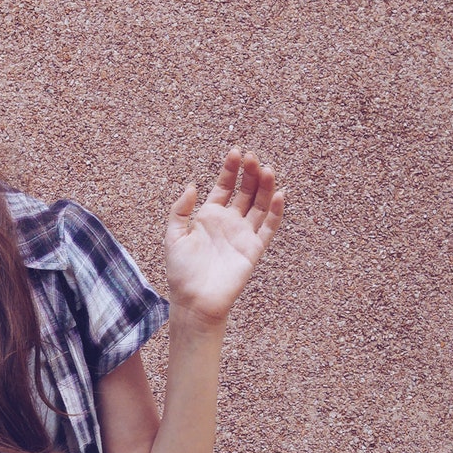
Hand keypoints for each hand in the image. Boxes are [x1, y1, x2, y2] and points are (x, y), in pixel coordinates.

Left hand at [163, 147, 284, 324]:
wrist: (194, 301)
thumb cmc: (181, 272)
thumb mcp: (173, 235)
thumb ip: (180, 210)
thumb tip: (192, 185)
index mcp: (210, 216)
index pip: (225, 186)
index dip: (230, 169)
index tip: (236, 152)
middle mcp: (229, 222)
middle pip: (246, 192)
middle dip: (250, 173)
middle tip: (253, 157)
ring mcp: (243, 235)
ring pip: (260, 205)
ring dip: (265, 187)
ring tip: (267, 169)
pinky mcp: (254, 249)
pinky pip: (269, 228)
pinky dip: (276, 212)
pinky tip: (279, 194)